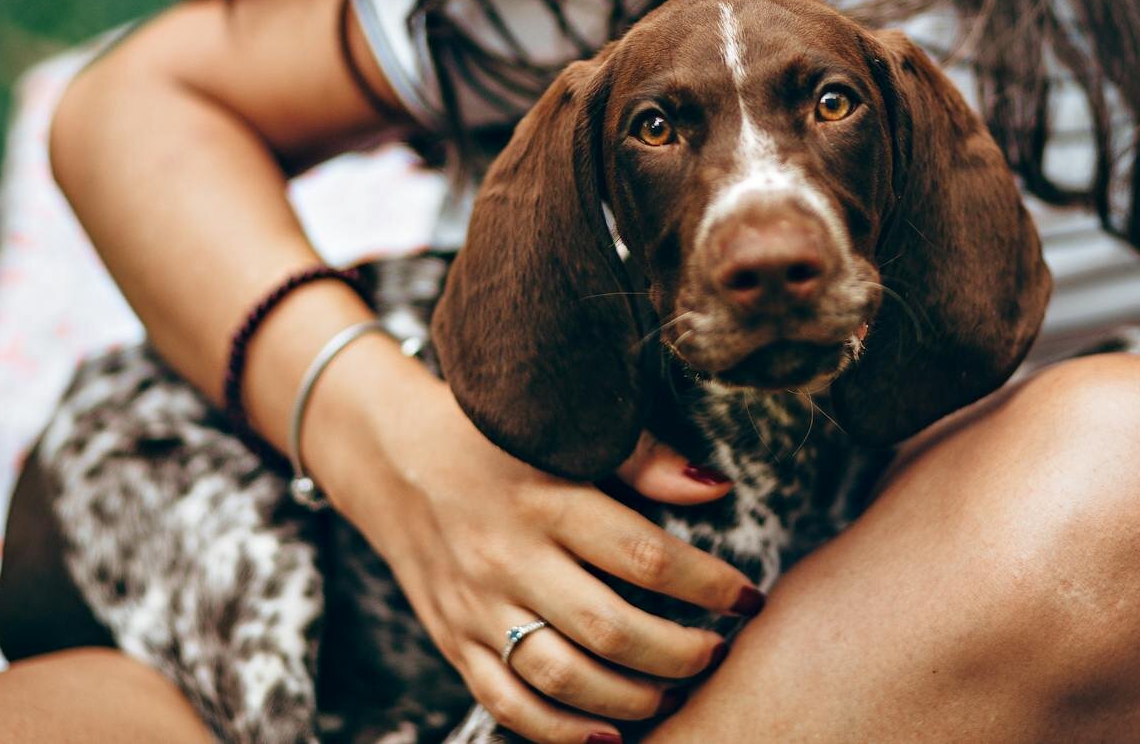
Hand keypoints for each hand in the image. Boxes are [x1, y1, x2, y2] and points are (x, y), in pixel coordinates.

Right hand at [306, 341, 760, 743]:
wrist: (391, 457)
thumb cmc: (497, 434)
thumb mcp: (560, 427)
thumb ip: (640, 456)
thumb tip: (714, 487)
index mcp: (546, 497)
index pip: (643, 555)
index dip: (707, 584)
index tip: (748, 598)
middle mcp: (509, 556)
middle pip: (608, 627)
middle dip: (678, 652)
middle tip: (717, 652)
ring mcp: (477, 605)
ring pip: (561, 675)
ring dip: (630, 698)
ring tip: (674, 690)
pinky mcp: (454, 639)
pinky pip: (506, 703)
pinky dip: (558, 732)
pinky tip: (608, 736)